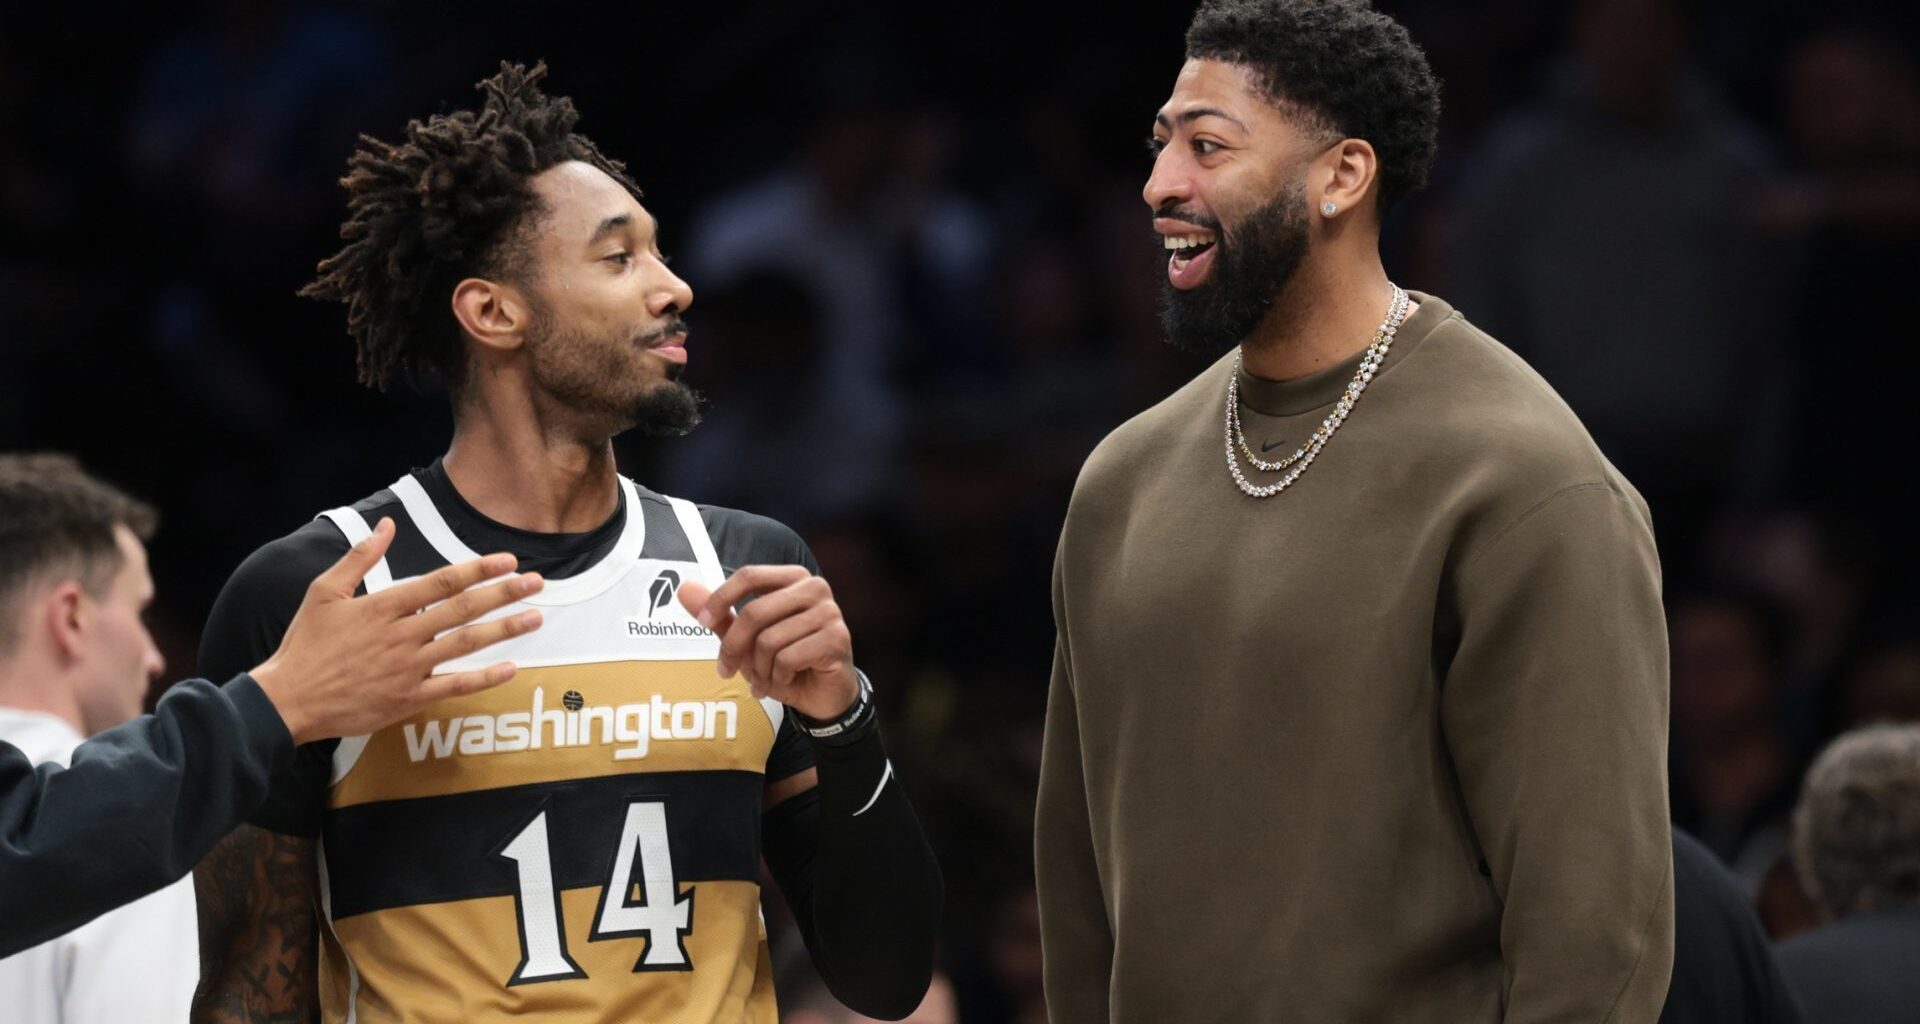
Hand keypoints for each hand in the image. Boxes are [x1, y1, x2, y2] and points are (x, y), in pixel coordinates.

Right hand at [251, 517, 544, 743]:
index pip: (442, 582)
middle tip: (537, 582)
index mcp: (383, 606)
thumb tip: (386, 525)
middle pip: (463, 609)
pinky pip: (455, 686)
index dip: (479, 569)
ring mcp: (408, 668)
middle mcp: (402, 635)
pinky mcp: (409, 698)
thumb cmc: (306, 645)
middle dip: (504, 593)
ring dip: (505, 629)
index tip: (507, 560)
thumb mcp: (324, 592)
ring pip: (467, 644)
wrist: (288, 700)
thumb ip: (359, 557)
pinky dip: (485, 678)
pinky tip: (512, 667)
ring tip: (535, 617)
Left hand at [677, 566, 857, 720]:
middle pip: (755, 612)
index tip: (702, 621)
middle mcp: (815, 588)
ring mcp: (830, 613)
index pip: (750, 575)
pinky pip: (788, 658)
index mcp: (794, 578)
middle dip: (734, 647)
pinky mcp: (837, 639)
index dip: (721, 598)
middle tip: (726, 670)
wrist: (823, 694)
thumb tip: (684, 588)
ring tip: (762, 680)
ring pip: (770, 640)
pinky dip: (777, 677)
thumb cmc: (786, 661)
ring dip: (758, 669)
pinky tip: (783, 681)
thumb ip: (721, 615)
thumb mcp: (747, 639)